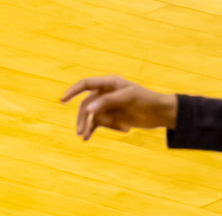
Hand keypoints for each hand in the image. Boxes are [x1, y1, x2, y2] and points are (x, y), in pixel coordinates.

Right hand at [60, 76, 178, 140]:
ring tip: (84, 137)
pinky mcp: (111, 116)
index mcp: (109, 82)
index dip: (73, 90)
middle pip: (86, 104)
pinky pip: (97, 122)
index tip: (62, 99)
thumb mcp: (127, 98)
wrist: (159, 112)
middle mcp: (105, 92)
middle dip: (82, 117)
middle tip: (80, 131)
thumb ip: (107, 102)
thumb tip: (88, 109)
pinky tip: (88, 138)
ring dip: (87, 125)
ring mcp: (108, 105)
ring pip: (90, 115)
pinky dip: (93, 129)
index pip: (86, 84)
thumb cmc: (145, 99)